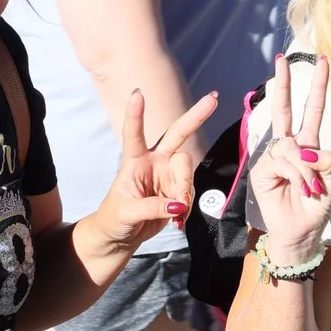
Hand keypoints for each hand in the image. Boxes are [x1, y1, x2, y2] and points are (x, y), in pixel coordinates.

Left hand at [85, 88, 219, 253]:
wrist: (121, 236)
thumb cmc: (115, 219)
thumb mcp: (126, 213)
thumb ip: (152, 207)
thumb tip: (178, 205)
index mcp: (134, 161)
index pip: (134, 134)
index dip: (135, 114)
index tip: (137, 93)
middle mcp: (154, 162)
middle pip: (178, 134)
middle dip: (196, 117)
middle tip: (214, 99)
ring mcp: (168, 175)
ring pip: (187, 172)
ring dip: (185, 191)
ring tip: (177, 213)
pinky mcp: (177, 191)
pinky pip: (191, 194)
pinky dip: (187, 209)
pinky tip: (177, 220)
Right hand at [244, 54, 329, 263]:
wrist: (301, 233)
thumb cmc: (316, 208)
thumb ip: (326, 161)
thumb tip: (306, 149)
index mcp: (308, 146)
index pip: (312, 111)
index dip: (317, 88)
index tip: (322, 61)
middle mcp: (289, 147)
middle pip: (285, 109)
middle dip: (285, 83)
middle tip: (282, 58)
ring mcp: (272, 158)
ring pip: (290, 146)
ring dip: (305, 168)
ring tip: (310, 188)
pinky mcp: (261, 170)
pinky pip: (281, 161)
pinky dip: (295, 173)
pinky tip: (298, 187)